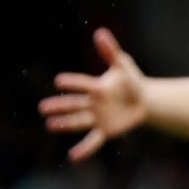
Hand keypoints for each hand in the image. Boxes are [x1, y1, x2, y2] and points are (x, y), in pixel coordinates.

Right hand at [39, 28, 148, 161]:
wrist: (145, 100)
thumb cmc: (131, 81)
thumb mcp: (123, 65)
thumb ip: (111, 52)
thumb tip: (100, 32)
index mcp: (96, 87)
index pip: (83, 84)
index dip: (73, 82)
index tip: (59, 80)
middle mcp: (92, 103)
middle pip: (74, 104)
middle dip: (60, 106)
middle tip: (43, 108)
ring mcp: (97, 118)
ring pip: (78, 121)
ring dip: (65, 124)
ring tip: (50, 125)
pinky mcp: (105, 130)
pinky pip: (93, 140)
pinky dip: (84, 148)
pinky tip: (73, 156)